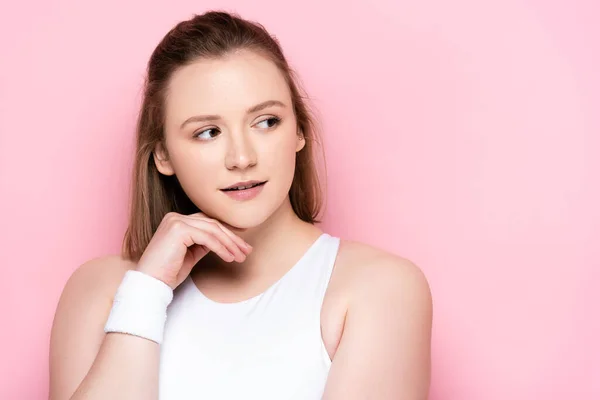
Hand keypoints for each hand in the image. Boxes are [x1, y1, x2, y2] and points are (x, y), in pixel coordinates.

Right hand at [135, 212, 251, 288]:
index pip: (208, 222)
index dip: (227, 232)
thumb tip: (222, 240)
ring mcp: (176, 221)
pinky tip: (229, 257)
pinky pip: (207, 238)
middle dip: (232, 238)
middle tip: (246, 250)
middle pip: (212, 224)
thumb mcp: (190, 255)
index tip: (242, 243)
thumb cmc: (167, 272)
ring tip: (241, 256)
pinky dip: (221, 247)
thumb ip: (203, 244)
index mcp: (177, 221)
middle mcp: (175, 217)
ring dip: (230, 244)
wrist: (150, 283)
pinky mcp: (178, 229)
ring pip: (212, 230)